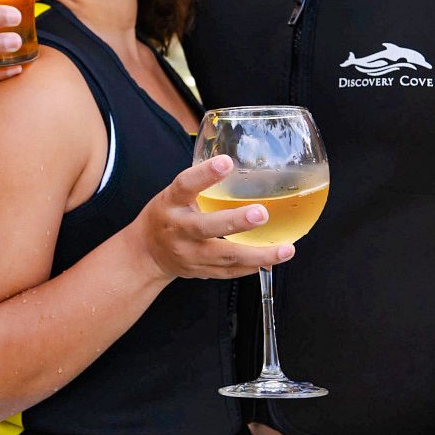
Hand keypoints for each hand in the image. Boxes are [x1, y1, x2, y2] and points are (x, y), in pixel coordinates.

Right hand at [136, 155, 292, 279]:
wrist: (147, 253)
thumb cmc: (167, 215)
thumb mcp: (174, 194)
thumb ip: (202, 183)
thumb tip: (242, 162)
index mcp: (171, 203)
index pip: (184, 185)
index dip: (204, 174)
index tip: (226, 162)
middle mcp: (178, 230)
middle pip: (205, 227)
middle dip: (235, 222)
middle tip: (261, 213)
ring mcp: (189, 254)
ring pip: (225, 256)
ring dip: (258, 254)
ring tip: (286, 249)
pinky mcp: (201, 271)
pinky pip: (230, 272)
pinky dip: (254, 266)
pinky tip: (274, 260)